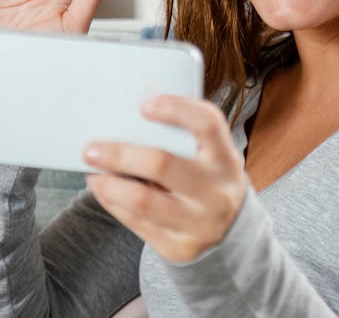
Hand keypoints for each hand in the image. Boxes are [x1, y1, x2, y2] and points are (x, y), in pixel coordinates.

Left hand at [84, 96, 246, 262]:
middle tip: (92, 148)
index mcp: (226, 158)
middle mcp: (217, 191)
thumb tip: (128, 120)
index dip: (177, 110)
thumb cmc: (209, 177)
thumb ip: (182, 137)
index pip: (207, 124)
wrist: (230, 229)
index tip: (145, 106)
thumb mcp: (211, 155)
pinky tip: (103, 187)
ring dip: (108, 183)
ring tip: (92, 169)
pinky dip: (112, 202)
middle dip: (120, 154)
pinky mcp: (179, 248)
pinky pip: (136, 222)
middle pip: (162, 165)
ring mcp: (199, 223)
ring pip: (142, 200)